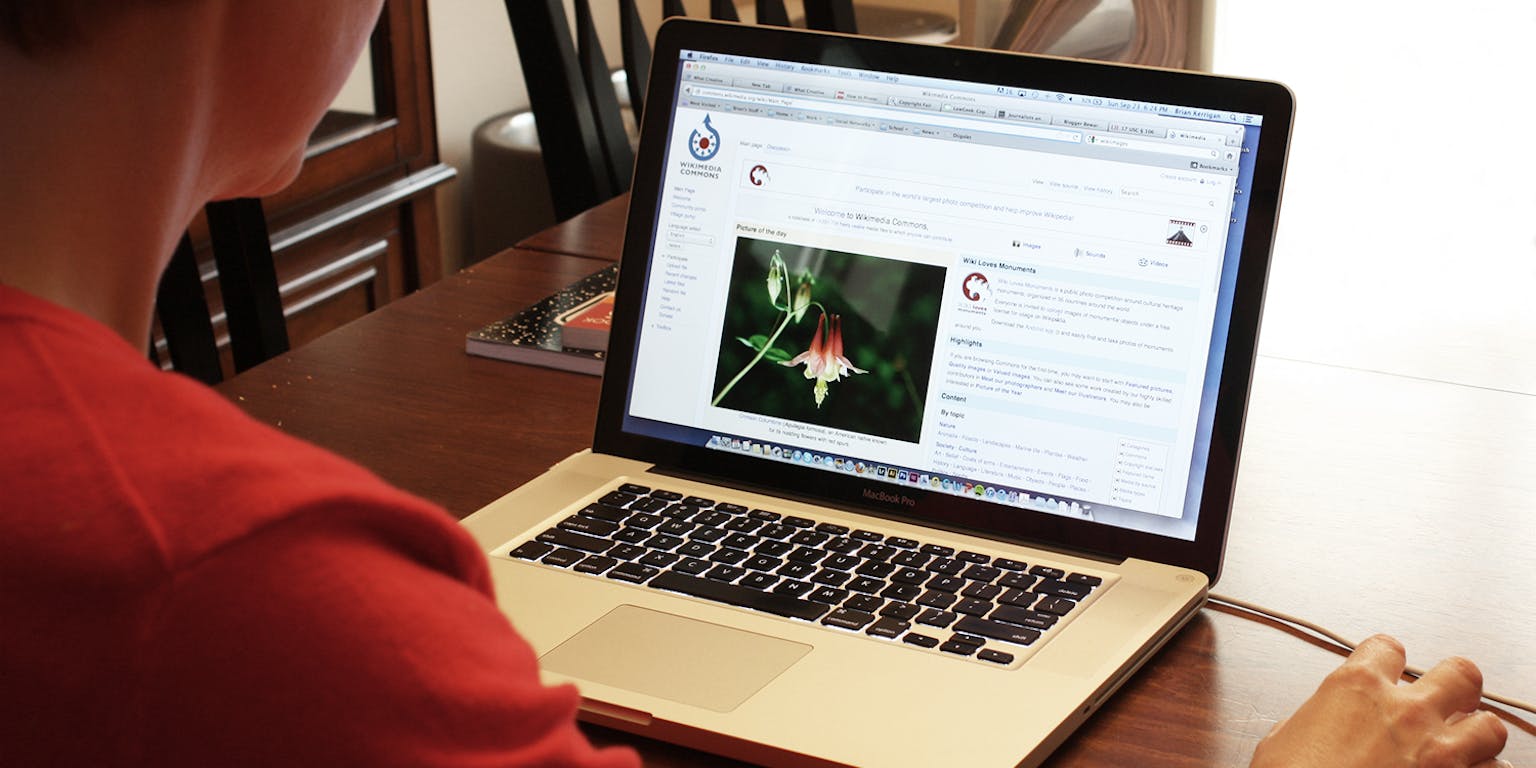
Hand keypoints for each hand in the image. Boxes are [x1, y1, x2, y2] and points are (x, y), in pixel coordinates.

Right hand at [1252, 634, 1508, 767]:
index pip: (1388, 647)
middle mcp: (1405, 712)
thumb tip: (1322, 724)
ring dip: (1478, 736)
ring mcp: (1438, 752)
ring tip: (1463, 745)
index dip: (1388, 660)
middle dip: (1457, 687)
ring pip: (1491, 727)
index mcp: (1356, 688)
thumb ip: (1318, 719)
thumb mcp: (1284, 739)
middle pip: (1461, 674)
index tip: (1389, 671)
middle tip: (1449, 700)